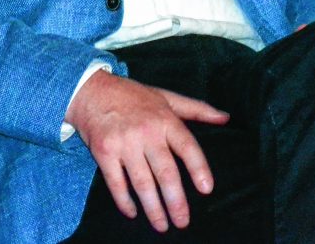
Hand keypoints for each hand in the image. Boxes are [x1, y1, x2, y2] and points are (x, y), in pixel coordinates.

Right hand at [66, 70, 228, 232]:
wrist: (89, 90)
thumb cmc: (131, 96)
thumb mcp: (165, 97)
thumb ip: (196, 108)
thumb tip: (225, 118)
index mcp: (164, 119)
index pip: (187, 146)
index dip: (198, 167)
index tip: (206, 189)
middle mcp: (145, 132)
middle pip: (165, 172)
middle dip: (176, 201)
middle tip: (183, 222)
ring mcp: (123, 143)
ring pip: (142, 183)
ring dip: (153, 208)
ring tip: (162, 225)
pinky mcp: (104, 152)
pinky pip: (116, 182)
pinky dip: (124, 201)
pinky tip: (132, 213)